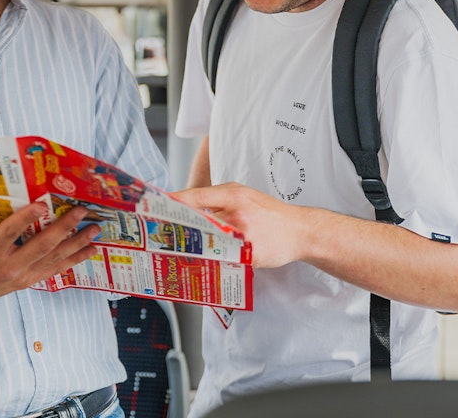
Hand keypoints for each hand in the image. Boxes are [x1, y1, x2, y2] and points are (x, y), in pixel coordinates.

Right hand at [0, 196, 99, 333]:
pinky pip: (53, 270)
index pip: (11, 232)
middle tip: (82, 211)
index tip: (43, 203)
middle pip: (42, 245)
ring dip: (76, 244)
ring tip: (95, 229)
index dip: (27, 217)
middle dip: (64, 227)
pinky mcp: (25, 282)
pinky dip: (72, 260)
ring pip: (53, 259)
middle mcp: (8, 266)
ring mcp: (19, 276)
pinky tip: (88, 250)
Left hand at [172, 182, 309, 268]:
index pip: (197, 196)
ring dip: (192, 246)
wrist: (301, 231)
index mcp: (234, 194)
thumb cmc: (270, 213)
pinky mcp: (249, 255)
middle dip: (179, 227)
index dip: (175, 202)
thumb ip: (219, 200)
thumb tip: (187, 207)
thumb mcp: (245, 196)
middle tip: (161, 232)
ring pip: (208, 242)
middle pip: (198, 220)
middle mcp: (237, 213)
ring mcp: (243, 235)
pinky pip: (224, 258)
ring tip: (176, 249)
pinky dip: (212, 260)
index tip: (157, 207)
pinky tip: (201, 262)